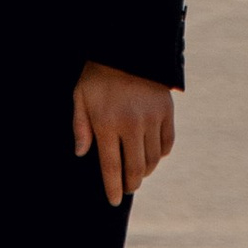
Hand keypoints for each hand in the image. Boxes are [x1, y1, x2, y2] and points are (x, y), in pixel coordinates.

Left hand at [72, 61, 175, 204]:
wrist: (128, 46)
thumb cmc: (98, 74)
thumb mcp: (80, 96)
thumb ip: (80, 126)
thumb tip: (81, 154)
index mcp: (107, 123)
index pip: (111, 167)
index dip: (113, 188)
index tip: (113, 201)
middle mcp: (131, 124)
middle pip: (135, 168)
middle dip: (131, 184)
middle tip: (127, 188)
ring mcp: (151, 118)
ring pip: (153, 159)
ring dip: (145, 171)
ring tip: (138, 172)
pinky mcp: (166, 110)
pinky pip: (167, 142)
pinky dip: (161, 154)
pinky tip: (153, 154)